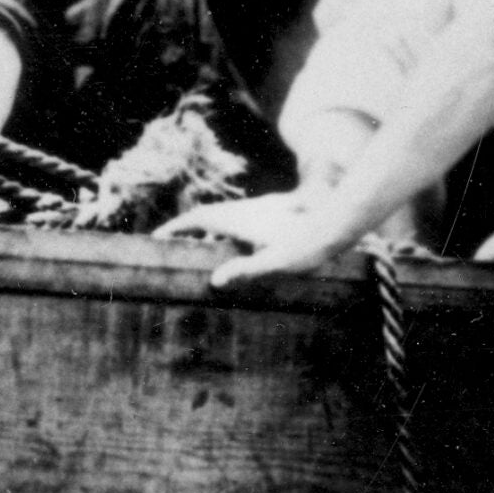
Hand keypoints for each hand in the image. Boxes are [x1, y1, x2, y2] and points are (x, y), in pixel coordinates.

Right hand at [159, 190, 355, 288]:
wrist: (336, 223)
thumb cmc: (306, 246)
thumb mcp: (275, 263)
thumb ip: (245, 270)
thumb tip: (216, 280)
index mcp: (239, 220)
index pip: (198, 220)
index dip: (176, 228)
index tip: (157, 238)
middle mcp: (245, 211)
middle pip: (207, 217)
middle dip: (186, 230)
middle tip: (170, 245)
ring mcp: (257, 211)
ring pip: (223, 219)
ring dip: (206, 231)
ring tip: (197, 252)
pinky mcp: (269, 215)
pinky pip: (237, 222)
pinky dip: (225, 233)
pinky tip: (232, 249)